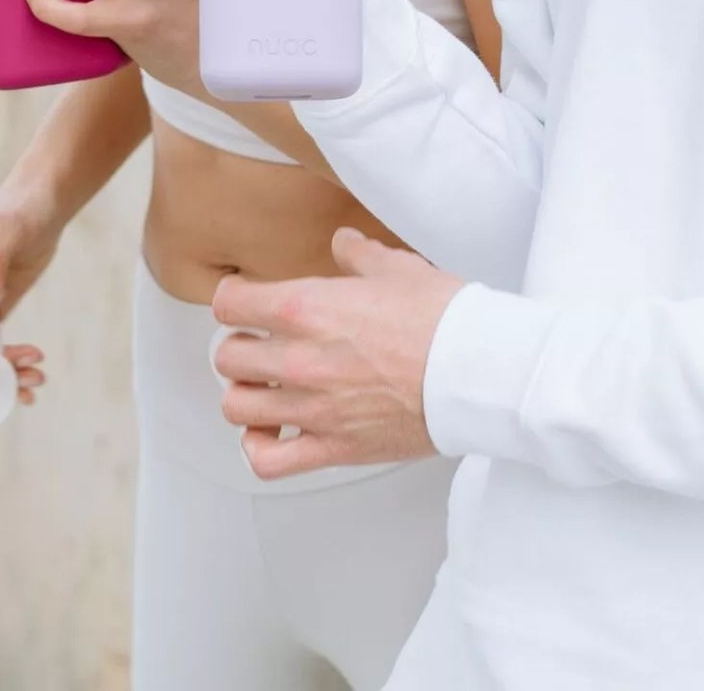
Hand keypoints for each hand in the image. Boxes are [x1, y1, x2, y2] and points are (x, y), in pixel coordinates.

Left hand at [209, 228, 464, 478]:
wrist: (476, 371)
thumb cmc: (442, 318)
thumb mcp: (398, 268)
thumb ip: (359, 255)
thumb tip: (344, 244)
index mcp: (307, 308)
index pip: (230, 303)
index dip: (236, 299)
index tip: (247, 301)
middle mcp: (299, 359)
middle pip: (226, 356)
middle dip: (240, 346)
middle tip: (262, 343)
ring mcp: (312, 408)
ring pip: (236, 407)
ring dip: (247, 394)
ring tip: (267, 386)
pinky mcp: (333, 447)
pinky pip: (267, 460)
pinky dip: (260, 447)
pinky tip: (275, 431)